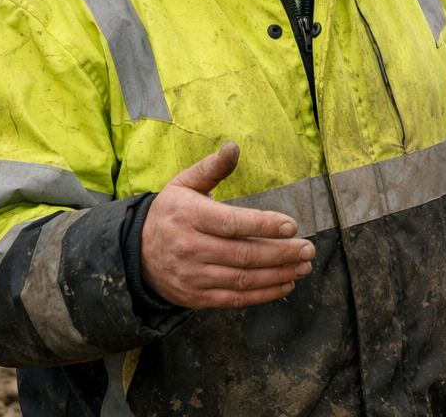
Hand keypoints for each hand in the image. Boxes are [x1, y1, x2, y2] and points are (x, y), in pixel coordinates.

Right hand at [140, 142, 314, 308]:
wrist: (137, 254)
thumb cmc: (170, 212)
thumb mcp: (184, 183)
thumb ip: (212, 168)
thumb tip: (233, 147)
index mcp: (190, 217)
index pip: (232, 223)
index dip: (263, 225)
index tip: (291, 226)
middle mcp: (190, 248)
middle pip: (242, 255)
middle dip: (280, 253)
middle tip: (308, 250)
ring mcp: (193, 276)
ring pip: (242, 279)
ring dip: (277, 275)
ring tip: (303, 267)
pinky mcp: (197, 297)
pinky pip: (234, 298)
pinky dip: (262, 294)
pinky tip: (284, 284)